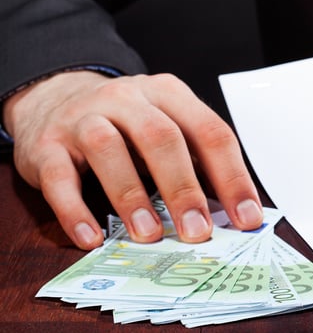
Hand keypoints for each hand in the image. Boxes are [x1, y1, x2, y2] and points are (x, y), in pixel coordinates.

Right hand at [2, 70, 262, 248]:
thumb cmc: (126, 127)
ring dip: (131, 196)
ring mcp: (84, 118)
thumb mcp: (166, 129)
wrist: (54, 99)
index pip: (210, 132)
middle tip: (198, 231)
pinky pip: (58, 177)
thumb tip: (234, 214)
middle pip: (162, 138)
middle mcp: (128, 98)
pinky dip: (74, 211)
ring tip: (149, 235)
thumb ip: (197, 162)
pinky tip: (91, 238)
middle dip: (184, 188)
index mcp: (169, 93)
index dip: (232, 176)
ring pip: (108, 149)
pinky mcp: (46, 145)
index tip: (247, 217)